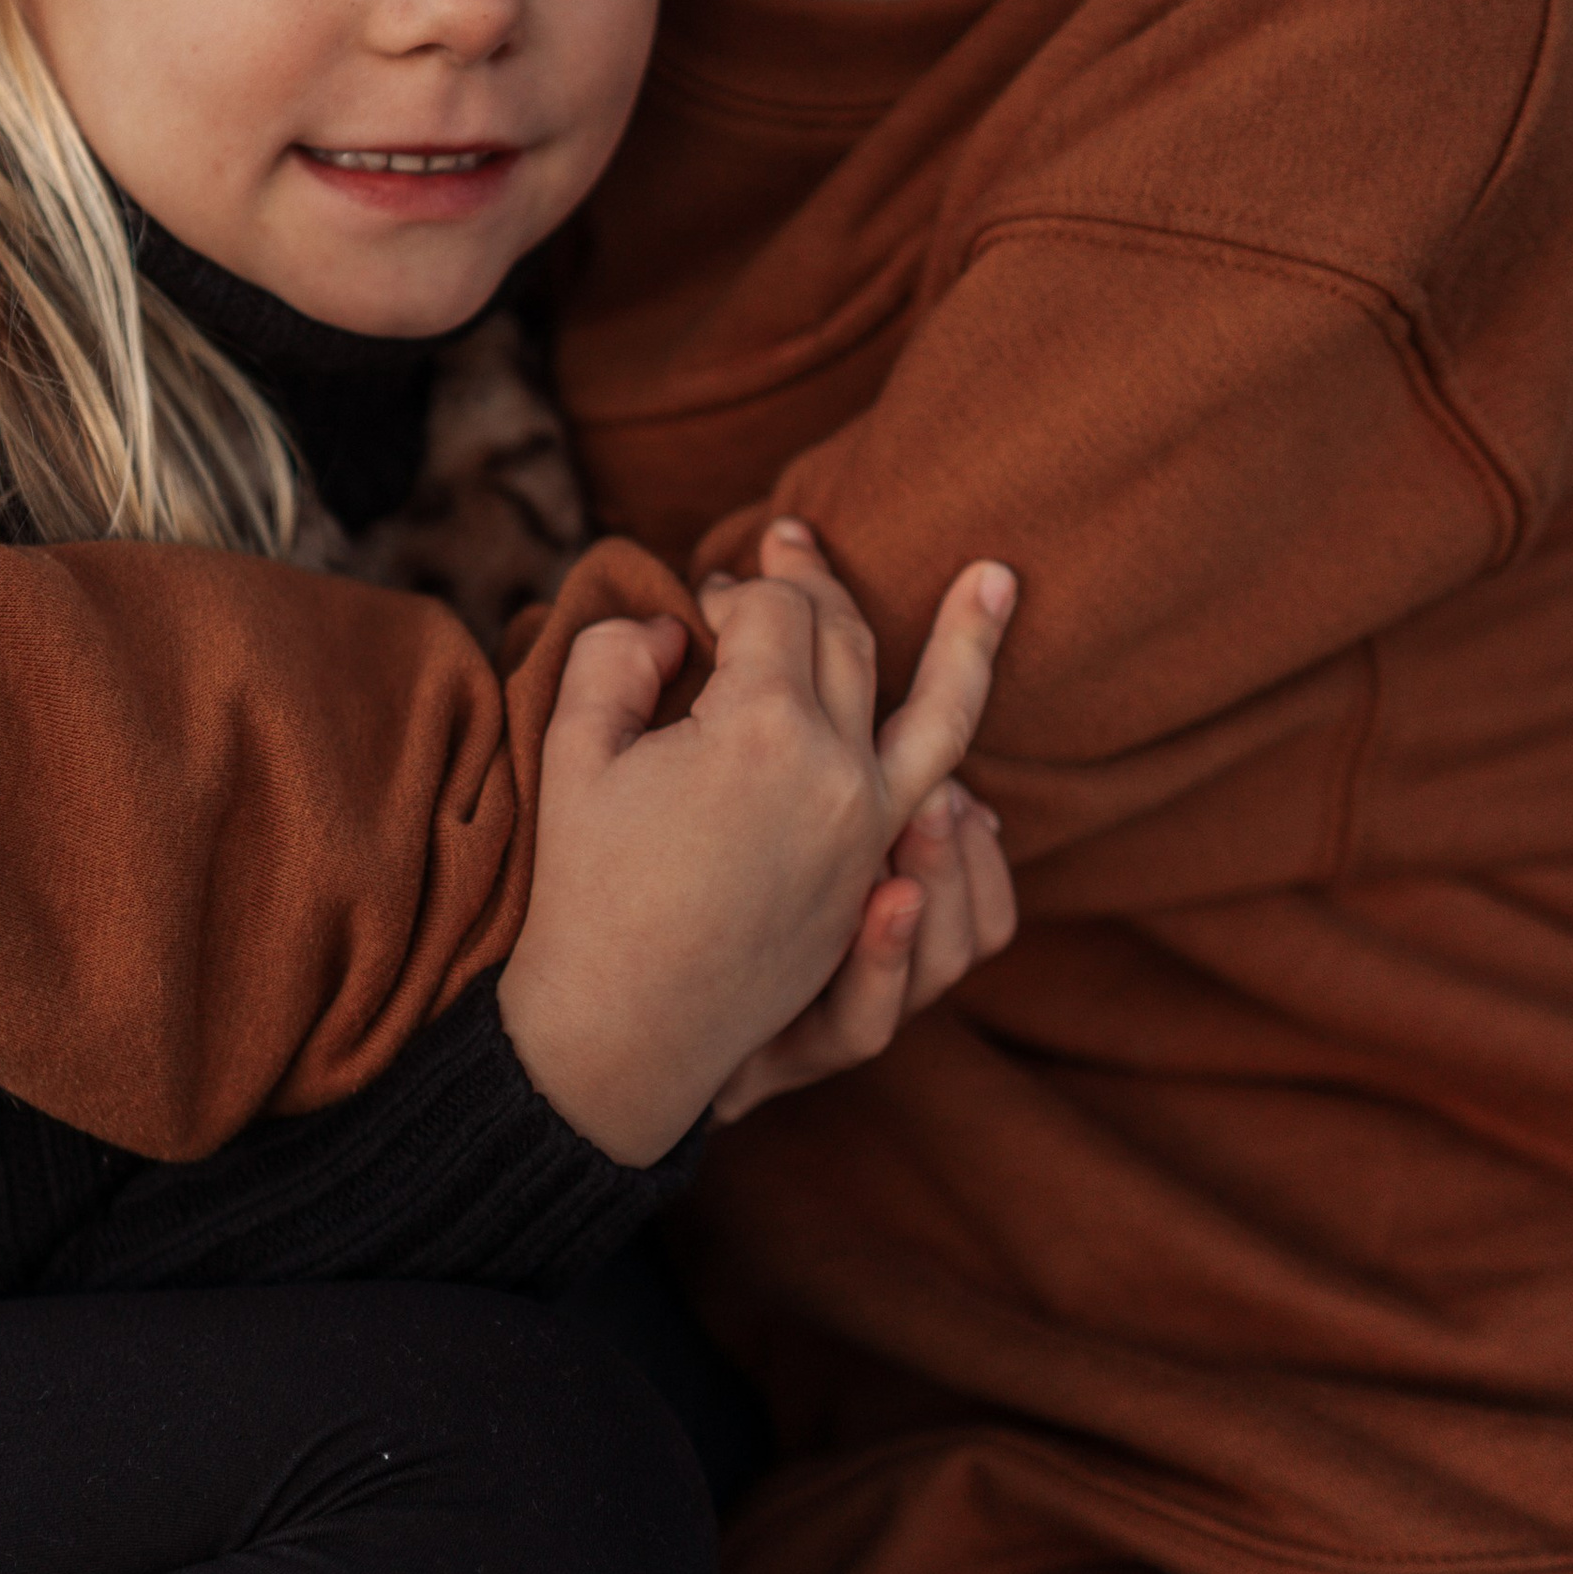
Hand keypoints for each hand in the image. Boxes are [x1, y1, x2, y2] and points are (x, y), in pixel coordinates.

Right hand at [498, 523, 1014, 1164]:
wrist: (621, 1032)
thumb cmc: (587, 887)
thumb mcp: (573, 753)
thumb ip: (616, 657)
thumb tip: (678, 629)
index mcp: (759, 731)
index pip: (772, 611)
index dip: (732, 588)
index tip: (697, 600)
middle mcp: (838, 774)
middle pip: (849, 640)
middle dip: (816, 581)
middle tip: (794, 541)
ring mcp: (873, 833)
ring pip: (943, 714)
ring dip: (970, 643)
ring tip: (999, 581)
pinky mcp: (877, 883)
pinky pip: (940, 804)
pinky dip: (955, 761)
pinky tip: (962, 725)